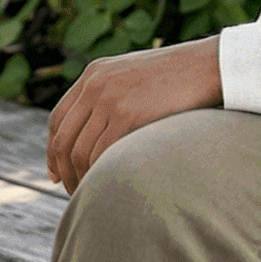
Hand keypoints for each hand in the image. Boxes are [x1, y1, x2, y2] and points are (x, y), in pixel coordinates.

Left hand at [44, 37, 222, 193]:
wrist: (208, 66)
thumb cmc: (178, 77)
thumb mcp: (134, 77)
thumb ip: (111, 96)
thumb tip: (97, 135)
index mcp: (94, 73)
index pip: (57, 118)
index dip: (52, 151)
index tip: (55, 173)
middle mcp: (95, 84)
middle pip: (63, 139)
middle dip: (63, 172)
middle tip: (72, 193)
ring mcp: (110, 99)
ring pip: (79, 151)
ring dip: (79, 178)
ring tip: (90, 196)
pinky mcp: (128, 114)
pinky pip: (101, 154)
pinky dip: (99, 175)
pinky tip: (107, 187)